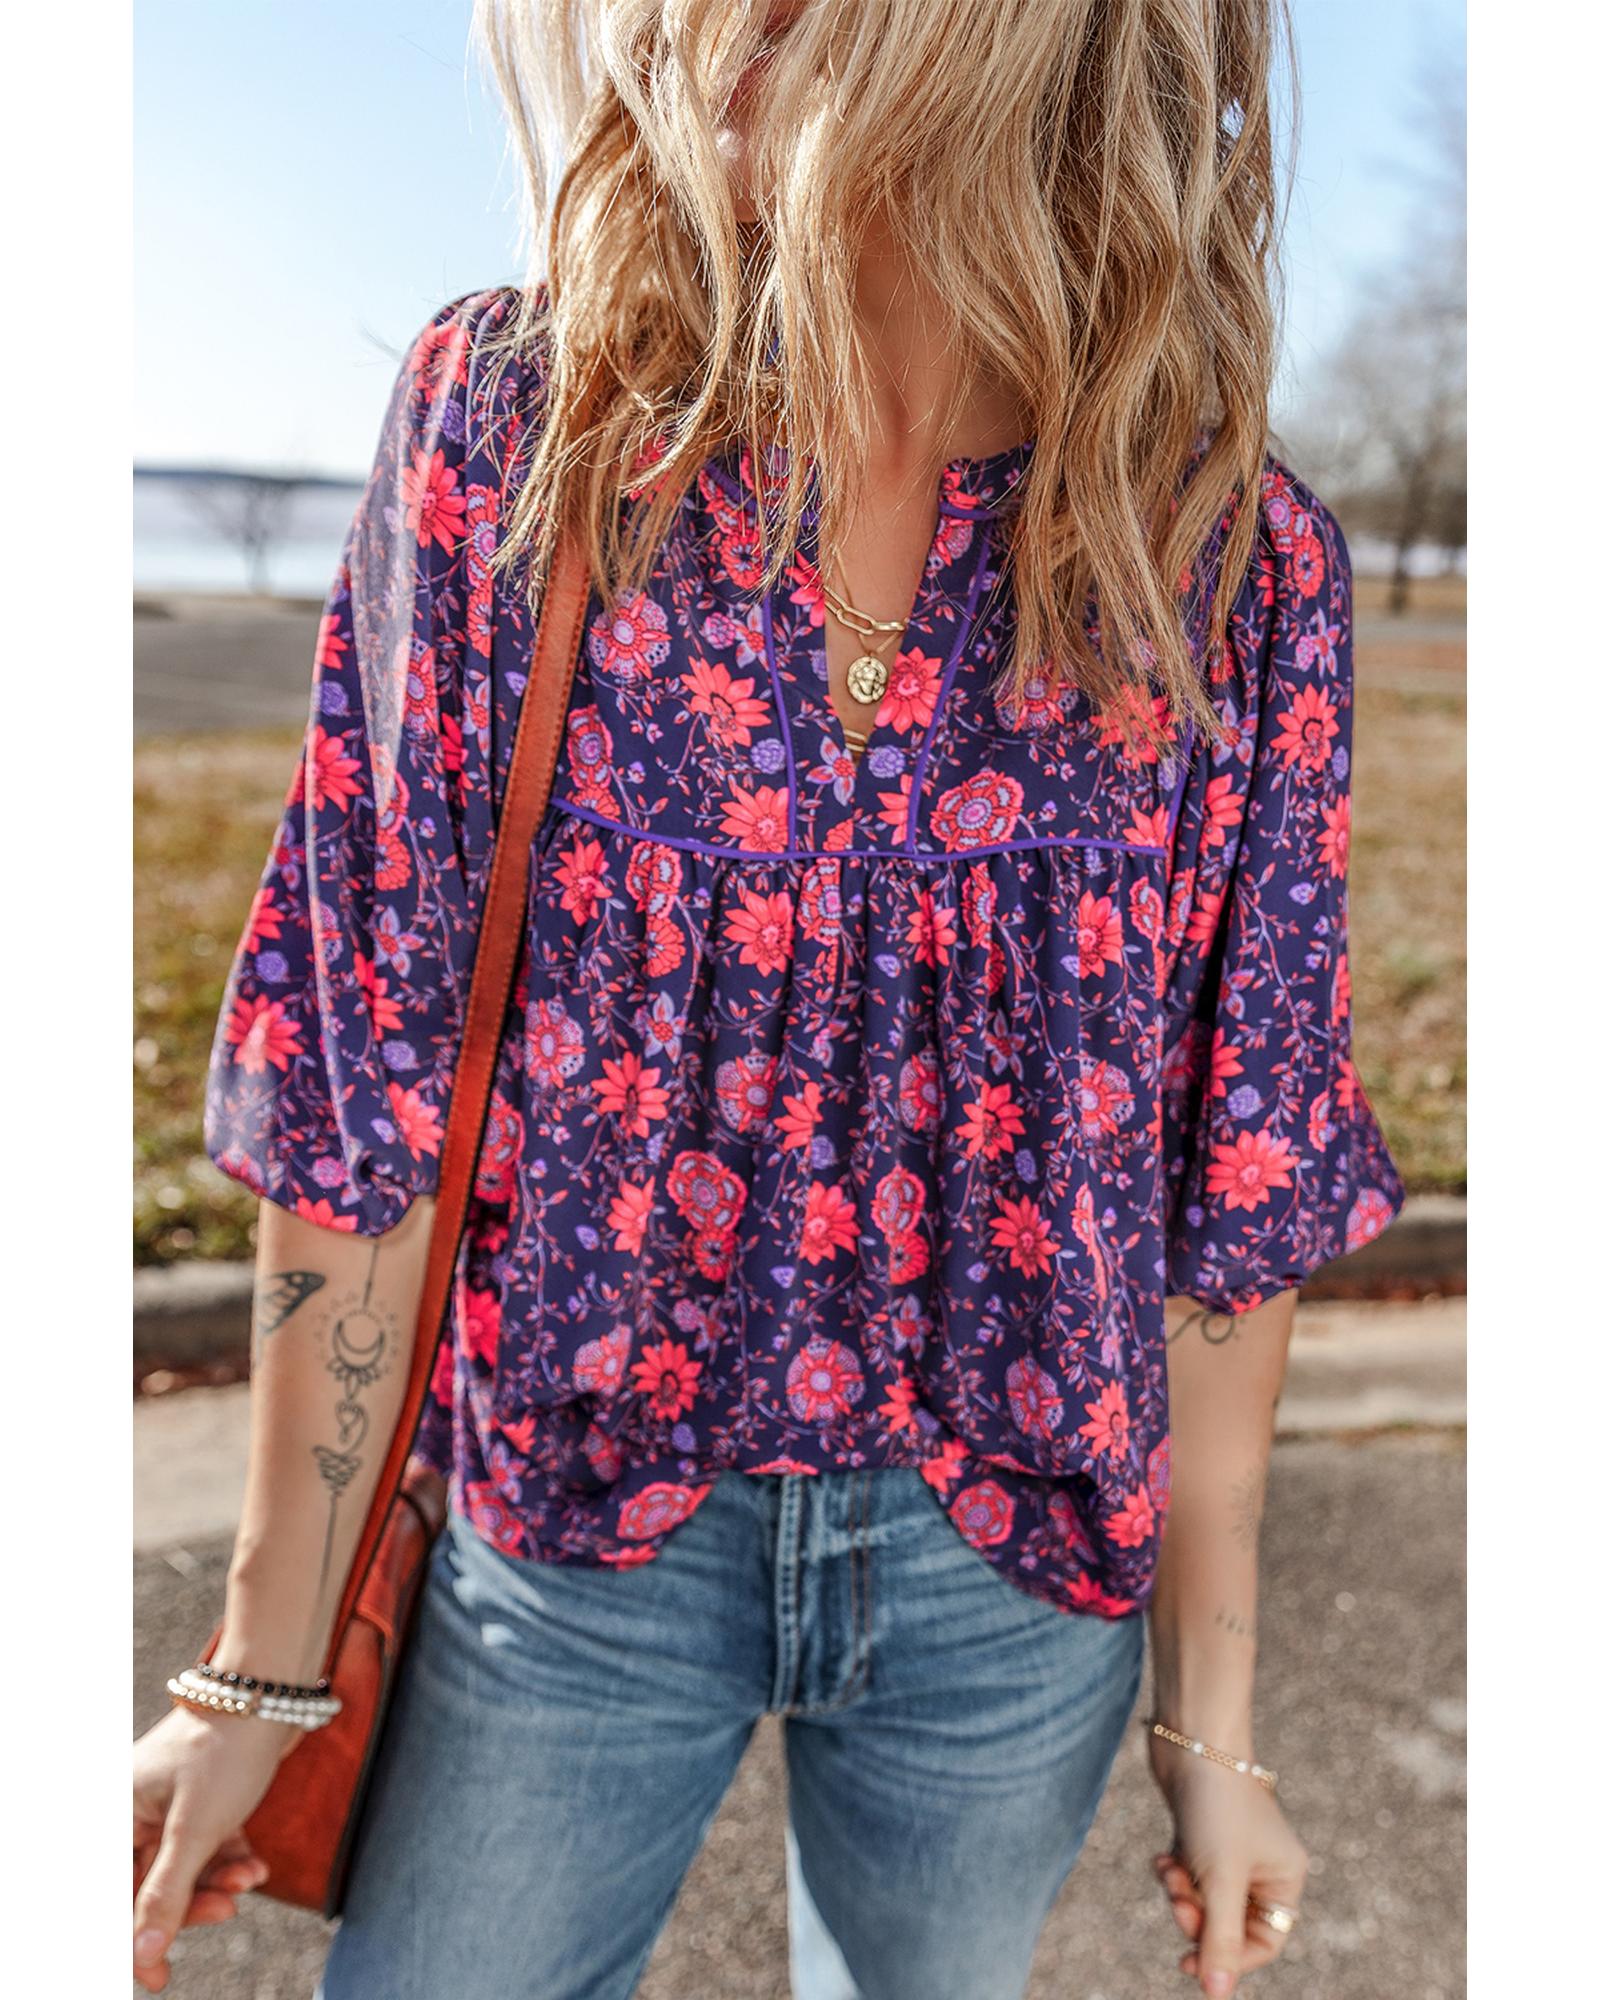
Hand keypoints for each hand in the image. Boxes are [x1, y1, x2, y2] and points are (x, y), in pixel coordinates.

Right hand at [133, 1702, 298, 1991]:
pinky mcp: (205, 1800)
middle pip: (149, 1886)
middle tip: (226, 1913)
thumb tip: (140, 1956)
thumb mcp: (195, 1829)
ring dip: (217, 1883)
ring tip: (251, 1880)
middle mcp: (137, 1811)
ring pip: (184, 1869)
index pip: (114, 1893)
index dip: (129, 1938)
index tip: (157, 1978)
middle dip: (188, 1905)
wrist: (272, 1690)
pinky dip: (231, 1861)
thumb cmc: (227, 1748)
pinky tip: (257, 1867)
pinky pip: (209, 1849)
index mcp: (116, 1813)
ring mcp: (171, 1805)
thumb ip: (165, 1894)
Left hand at [1148, 1743, 1308, 1996]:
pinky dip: (1173, 1872)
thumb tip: (1217, 1994)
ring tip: (1169, 1871)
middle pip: (1228, 1922)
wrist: (1190, 1736)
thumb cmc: (1216, 1805)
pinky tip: (1162, 1858)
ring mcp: (1230, 1849)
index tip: (1189, 1964)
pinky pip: (1187, 1874)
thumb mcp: (1219, 1880)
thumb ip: (1220, 1940)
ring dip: (1181, 1894)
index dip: (1229, 1959)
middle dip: (1198, 1919)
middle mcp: (1262, 1865)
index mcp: (1284, 1877)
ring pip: (1203, 1899)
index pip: (1264, 1942)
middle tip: (1178, 1901)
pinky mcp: (1201, 1833)